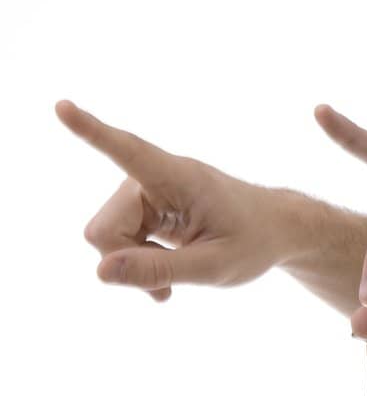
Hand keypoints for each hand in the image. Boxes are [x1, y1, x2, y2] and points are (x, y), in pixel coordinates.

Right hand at [57, 100, 295, 297]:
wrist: (276, 231)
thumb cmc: (255, 242)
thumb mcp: (215, 266)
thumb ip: (159, 269)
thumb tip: (100, 272)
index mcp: (180, 178)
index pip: (129, 151)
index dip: (92, 131)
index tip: (62, 106)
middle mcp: (155, 179)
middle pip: (104, 227)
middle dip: (124, 260)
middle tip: (164, 289)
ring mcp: (146, 194)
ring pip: (107, 238)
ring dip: (133, 265)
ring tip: (170, 284)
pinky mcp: (144, 209)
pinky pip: (118, 244)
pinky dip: (136, 264)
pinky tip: (162, 283)